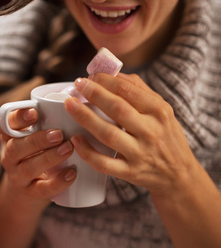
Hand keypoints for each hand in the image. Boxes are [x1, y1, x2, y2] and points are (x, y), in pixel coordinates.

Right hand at [0, 108, 75, 209]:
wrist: (28, 190)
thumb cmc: (38, 154)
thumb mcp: (38, 137)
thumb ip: (50, 121)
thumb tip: (79, 97)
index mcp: (13, 137)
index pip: (7, 125)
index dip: (19, 118)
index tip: (35, 112)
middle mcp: (11, 156)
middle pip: (17, 147)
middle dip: (38, 140)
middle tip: (59, 134)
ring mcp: (19, 176)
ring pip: (28, 168)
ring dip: (49, 157)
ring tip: (68, 149)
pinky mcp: (32, 192)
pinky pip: (42, 189)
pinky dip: (58, 182)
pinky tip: (72, 174)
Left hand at [65, 73, 197, 196]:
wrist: (178, 174)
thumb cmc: (167, 137)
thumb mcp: (163, 110)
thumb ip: (140, 90)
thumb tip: (114, 74)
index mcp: (159, 112)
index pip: (128, 90)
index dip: (105, 81)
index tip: (90, 76)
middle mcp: (151, 132)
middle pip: (117, 109)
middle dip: (94, 94)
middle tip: (77, 85)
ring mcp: (140, 154)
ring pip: (108, 134)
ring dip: (85, 118)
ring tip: (69, 105)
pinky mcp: (130, 172)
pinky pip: (104, 163)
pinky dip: (88, 152)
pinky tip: (76, 140)